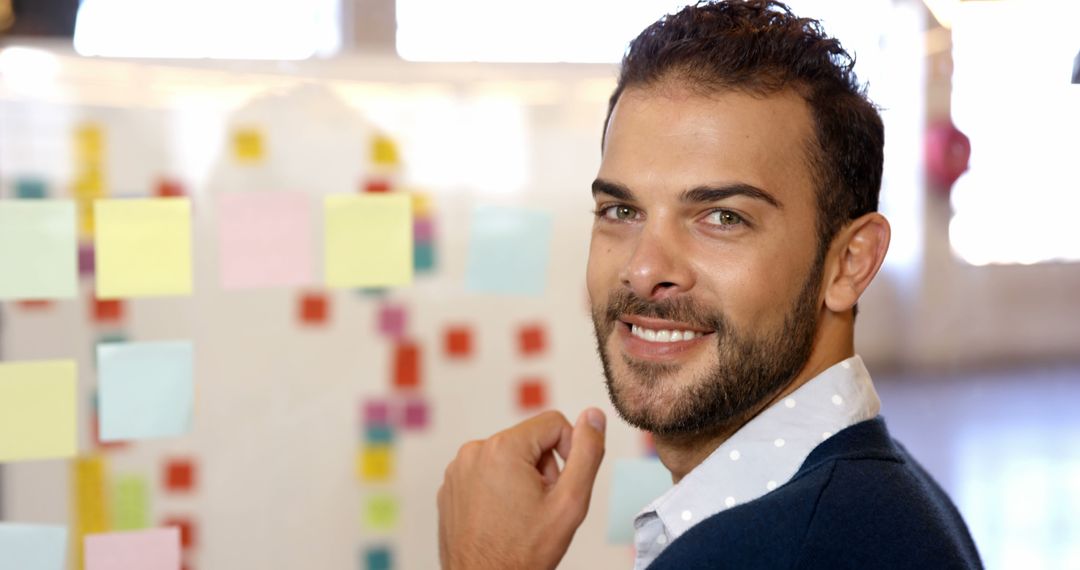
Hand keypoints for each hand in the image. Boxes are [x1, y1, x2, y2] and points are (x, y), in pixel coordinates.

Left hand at [437, 408, 606, 569]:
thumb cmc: (523, 552)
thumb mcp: (570, 502)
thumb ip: (587, 453)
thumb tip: (593, 416)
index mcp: (502, 448)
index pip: (554, 423)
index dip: (569, 452)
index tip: (562, 486)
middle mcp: (474, 451)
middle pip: (530, 441)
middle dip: (544, 469)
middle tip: (542, 506)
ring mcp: (458, 469)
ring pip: (509, 457)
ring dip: (522, 479)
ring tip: (522, 515)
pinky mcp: (451, 486)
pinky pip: (487, 472)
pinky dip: (500, 489)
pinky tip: (502, 518)